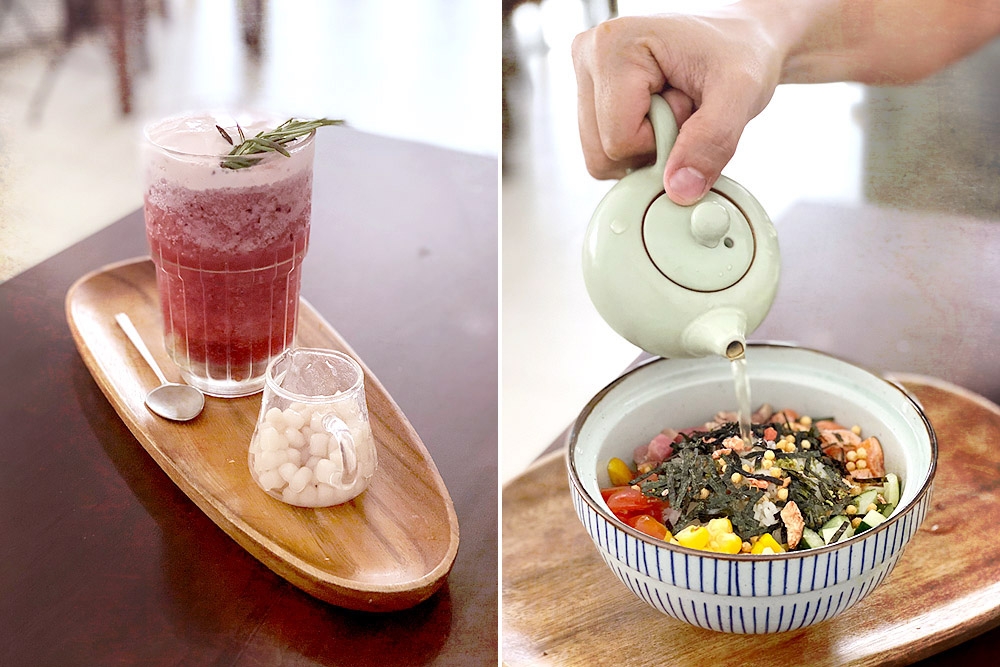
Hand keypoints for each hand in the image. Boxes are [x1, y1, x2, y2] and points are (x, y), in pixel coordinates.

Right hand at [572, 11, 783, 204]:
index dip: (662, 142)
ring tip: (675, 110)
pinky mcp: (592, 93)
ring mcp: (585, 76)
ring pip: (601, 157)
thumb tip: (680, 190)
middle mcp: (588, 55)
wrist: (741, 36)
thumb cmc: (741, 49)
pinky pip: (604, 149)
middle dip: (651, 147)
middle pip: (602, 154)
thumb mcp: (741, 91)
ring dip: (646, 148)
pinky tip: (661, 114)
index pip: (618, 141)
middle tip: (685, 109)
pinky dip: (638, 144)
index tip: (690, 107)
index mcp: (611, 45)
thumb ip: (713, 141)